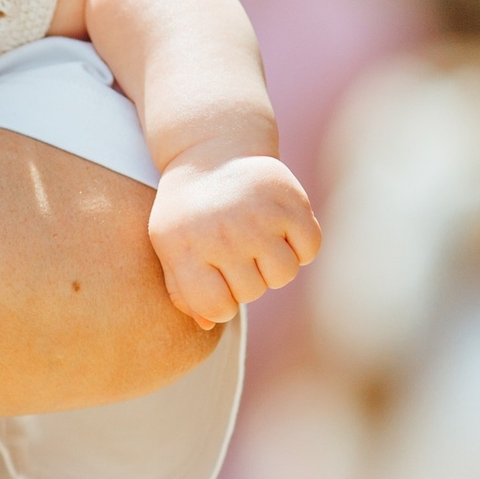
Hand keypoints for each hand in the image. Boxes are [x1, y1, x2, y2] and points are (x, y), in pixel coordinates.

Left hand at [148, 149, 321, 328]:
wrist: (211, 153)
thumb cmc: (188, 212)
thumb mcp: (170, 248)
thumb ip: (183, 290)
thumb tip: (209, 325)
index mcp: (186, 247)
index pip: (218, 308)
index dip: (221, 305)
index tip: (217, 285)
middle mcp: (223, 233)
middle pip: (252, 293)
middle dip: (245, 280)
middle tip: (234, 252)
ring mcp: (259, 216)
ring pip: (283, 275)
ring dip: (273, 265)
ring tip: (255, 241)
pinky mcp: (291, 201)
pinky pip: (309, 249)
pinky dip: (299, 245)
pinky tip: (278, 228)